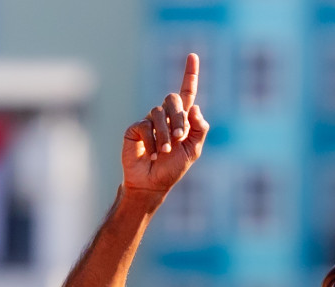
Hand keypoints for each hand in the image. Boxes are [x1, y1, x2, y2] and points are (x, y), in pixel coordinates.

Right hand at [121, 53, 208, 201]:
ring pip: (159, 113)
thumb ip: (199, 129)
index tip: (193, 55)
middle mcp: (165, 116)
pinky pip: (145, 126)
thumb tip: (195, 107)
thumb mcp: (193, 150)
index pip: (187, 92)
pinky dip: (151, 142)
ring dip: (164, 135)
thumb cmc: (172, 168)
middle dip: (179, 118)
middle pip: (173, 99)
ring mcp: (149, 121)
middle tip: (179, 139)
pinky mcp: (135, 129)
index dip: (190, 74)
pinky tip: (151, 155)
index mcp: (182, 120)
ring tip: (164, 152)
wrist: (152, 183)